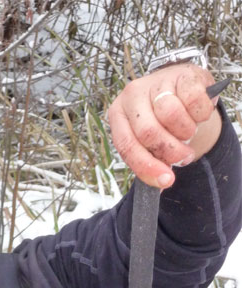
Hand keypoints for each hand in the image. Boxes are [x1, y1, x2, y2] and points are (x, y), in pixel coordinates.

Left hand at [108, 63, 221, 187]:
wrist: (183, 91)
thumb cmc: (162, 120)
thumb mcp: (150, 141)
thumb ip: (150, 160)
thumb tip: (162, 182)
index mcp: (118, 114)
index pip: (126, 145)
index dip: (147, 166)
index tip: (166, 180)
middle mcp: (132, 95)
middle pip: (148, 132)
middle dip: (171, 151)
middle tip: (184, 156)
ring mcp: (156, 81)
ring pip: (171, 115)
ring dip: (186, 132)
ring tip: (188, 132)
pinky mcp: (182, 74)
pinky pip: (194, 102)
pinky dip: (201, 116)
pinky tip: (198, 115)